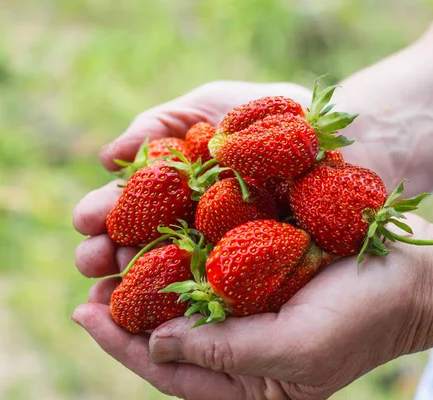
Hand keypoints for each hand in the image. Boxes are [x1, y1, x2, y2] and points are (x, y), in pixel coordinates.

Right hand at [72, 80, 414, 280]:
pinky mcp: (259, 278)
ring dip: (137, 286)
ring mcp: (229, 254)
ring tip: (107, 289)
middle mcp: (199, 224)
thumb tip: (108, 156)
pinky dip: (185, 305)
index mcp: (183, 188)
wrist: (348, 135)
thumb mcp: (212, 102)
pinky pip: (217, 296)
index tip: (84, 223)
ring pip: (172, 277)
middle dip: (111, 254)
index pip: (133, 209)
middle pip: (146, 246)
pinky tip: (158, 313)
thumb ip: (157, 122)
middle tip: (89, 259)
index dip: (106, 217)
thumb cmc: (279, 112)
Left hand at [72, 215, 432, 398]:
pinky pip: (213, 265)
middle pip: (171, 334)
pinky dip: (184, 251)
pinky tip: (160, 230)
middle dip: (127, 311)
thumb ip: (225, 354)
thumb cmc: (363, 320)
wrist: (415, 278)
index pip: (172, 370)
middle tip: (88, 281)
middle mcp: (243, 349)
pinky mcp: (263, 272)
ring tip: (111, 252)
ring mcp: (252, 309)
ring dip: (150, 275)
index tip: (84, 314)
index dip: (124, 345)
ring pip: (186, 297)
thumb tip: (157, 344)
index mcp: (249, 383)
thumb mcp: (295, 352)